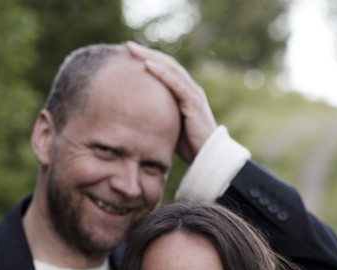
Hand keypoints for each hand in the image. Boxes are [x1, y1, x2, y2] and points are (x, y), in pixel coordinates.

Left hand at [125, 41, 216, 163]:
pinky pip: (175, 83)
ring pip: (170, 68)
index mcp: (185, 93)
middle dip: (147, 53)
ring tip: (133, 49)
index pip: (166, 70)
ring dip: (150, 57)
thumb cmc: (190, 146)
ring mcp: (193, 93)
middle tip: (127, 45)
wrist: (209, 157)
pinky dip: (161, 72)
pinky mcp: (193, 102)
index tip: (130, 55)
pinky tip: (147, 64)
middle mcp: (190, 89)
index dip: (149, 59)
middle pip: (167, 64)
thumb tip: (136, 119)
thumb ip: (159, 117)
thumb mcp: (169, 127)